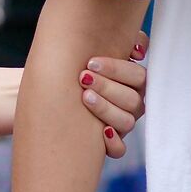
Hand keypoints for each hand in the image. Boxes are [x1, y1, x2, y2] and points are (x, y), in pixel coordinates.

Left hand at [83, 32, 147, 159]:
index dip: (117, 69)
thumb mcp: (93, 48)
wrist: (51, 89)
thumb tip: (139, 49)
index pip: (139, 76)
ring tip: (84, 97)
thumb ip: (120, 42)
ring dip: (106, 110)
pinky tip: (101, 133)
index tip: (91, 62)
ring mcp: (122, 124)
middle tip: (83, 78)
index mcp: (133, 81)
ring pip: (127, 122)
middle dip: (107, 87)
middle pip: (133, 99)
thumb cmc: (77, 65)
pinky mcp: (110, 143)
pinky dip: (112, 143)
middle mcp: (132, 103)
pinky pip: (119, 149)